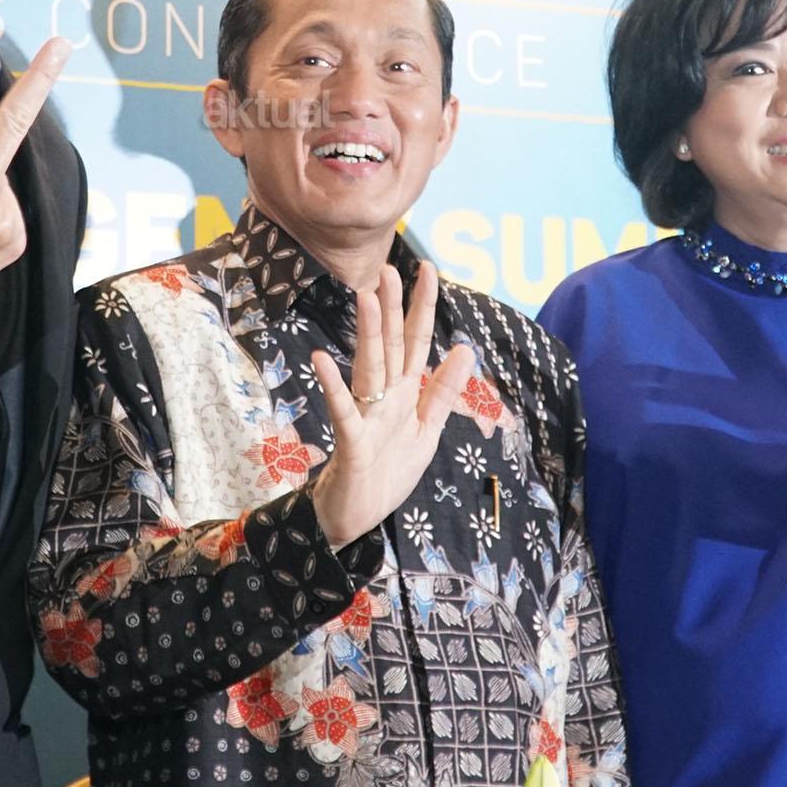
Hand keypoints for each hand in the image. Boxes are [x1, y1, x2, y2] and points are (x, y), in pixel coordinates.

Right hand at [308, 262, 473, 548]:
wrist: (354, 519)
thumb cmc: (386, 474)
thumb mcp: (427, 431)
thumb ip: (442, 391)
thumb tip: (464, 348)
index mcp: (404, 393)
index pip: (415, 341)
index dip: (422, 306)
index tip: (426, 268)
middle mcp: (383, 397)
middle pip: (390, 345)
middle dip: (391, 308)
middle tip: (388, 269)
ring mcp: (366, 417)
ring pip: (369, 368)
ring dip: (367, 334)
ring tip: (365, 297)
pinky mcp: (351, 442)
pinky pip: (342, 411)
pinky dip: (333, 386)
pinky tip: (322, 360)